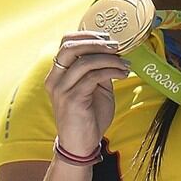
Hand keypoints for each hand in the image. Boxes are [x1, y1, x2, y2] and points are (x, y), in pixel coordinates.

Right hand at [44, 31, 129, 155]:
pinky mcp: (72, 99)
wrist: (81, 146)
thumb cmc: (89, 117)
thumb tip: (114, 51)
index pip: (66, 43)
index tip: (107, 38)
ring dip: (110, 59)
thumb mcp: (96, 88)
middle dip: (96, 42)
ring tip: (125, 64)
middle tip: (116, 46)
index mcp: (58, 74)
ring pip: (85, 61)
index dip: (87, 35)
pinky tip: (123, 74)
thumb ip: (99, 69)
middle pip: (69, 46)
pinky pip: (93, 77)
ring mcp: (61, 89)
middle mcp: (55, 79)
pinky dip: (111, 71)